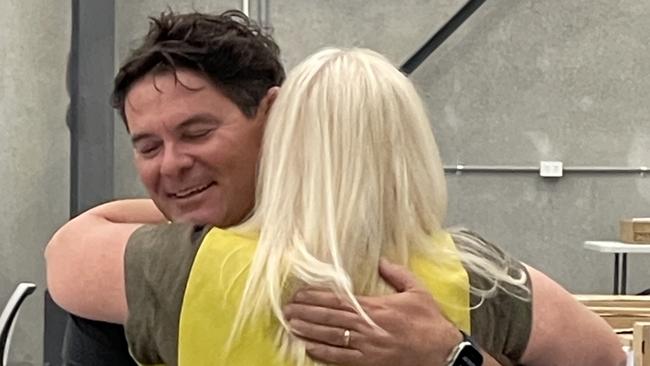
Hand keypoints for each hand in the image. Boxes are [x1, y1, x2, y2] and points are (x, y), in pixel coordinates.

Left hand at [283, 258, 461, 365]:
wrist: (443, 352)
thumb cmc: (430, 322)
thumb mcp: (417, 291)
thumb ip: (398, 274)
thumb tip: (382, 260)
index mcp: (376, 307)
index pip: (339, 300)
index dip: (316, 297)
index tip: (300, 293)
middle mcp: (368, 326)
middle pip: (329, 318)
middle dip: (306, 312)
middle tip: (286, 309)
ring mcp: (367, 347)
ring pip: (331, 337)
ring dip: (308, 330)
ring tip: (290, 325)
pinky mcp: (370, 363)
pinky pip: (342, 358)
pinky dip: (323, 353)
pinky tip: (308, 348)